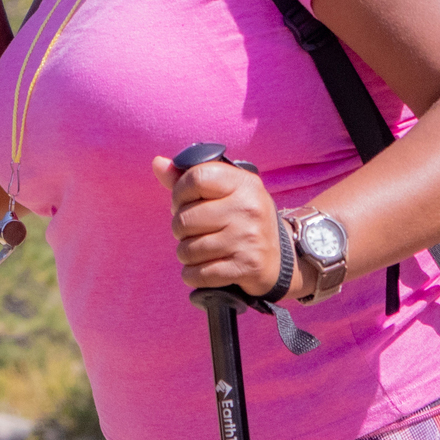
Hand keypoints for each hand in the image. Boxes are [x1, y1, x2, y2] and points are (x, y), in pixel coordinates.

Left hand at [154, 154, 298, 300]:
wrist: (281, 257)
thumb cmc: (243, 219)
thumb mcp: (225, 192)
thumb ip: (189, 178)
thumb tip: (157, 163)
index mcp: (243, 183)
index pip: (196, 178)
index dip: (179, 193)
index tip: (182, 203)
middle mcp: (248, 208)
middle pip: (185, 219)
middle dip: (180, 229)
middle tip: (192, 231)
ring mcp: (248, 238)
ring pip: (188, 250)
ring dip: (186, 254)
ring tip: (199, 250)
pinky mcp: (247, 267)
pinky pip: (199, 274)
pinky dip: (193, 275)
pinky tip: (203, 269)